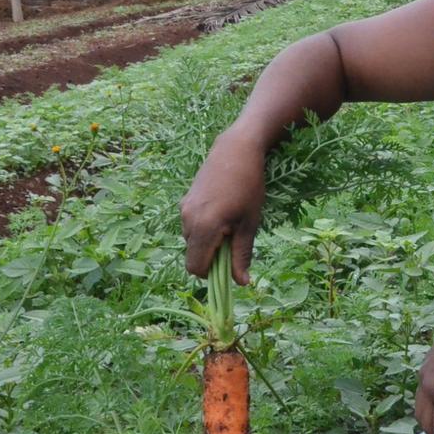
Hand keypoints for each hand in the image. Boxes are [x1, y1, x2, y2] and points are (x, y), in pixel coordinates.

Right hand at [180, 129, 265, 280]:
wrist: (236, 150)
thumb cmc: (249, 186)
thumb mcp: (249, 224)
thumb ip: (242, 255)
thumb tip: (241, 283)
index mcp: (203, 228)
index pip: (196, 268)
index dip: (212, 275)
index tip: (231, 265)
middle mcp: (187, 220)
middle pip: (193, 256)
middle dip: (211, 258)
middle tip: (235, 243)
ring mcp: (184, 209)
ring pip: (192, 241)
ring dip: (209, 243)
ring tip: (231, 225)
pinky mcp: (185, 201)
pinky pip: (191, 226)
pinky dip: (204, 230)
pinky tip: (223, 213)